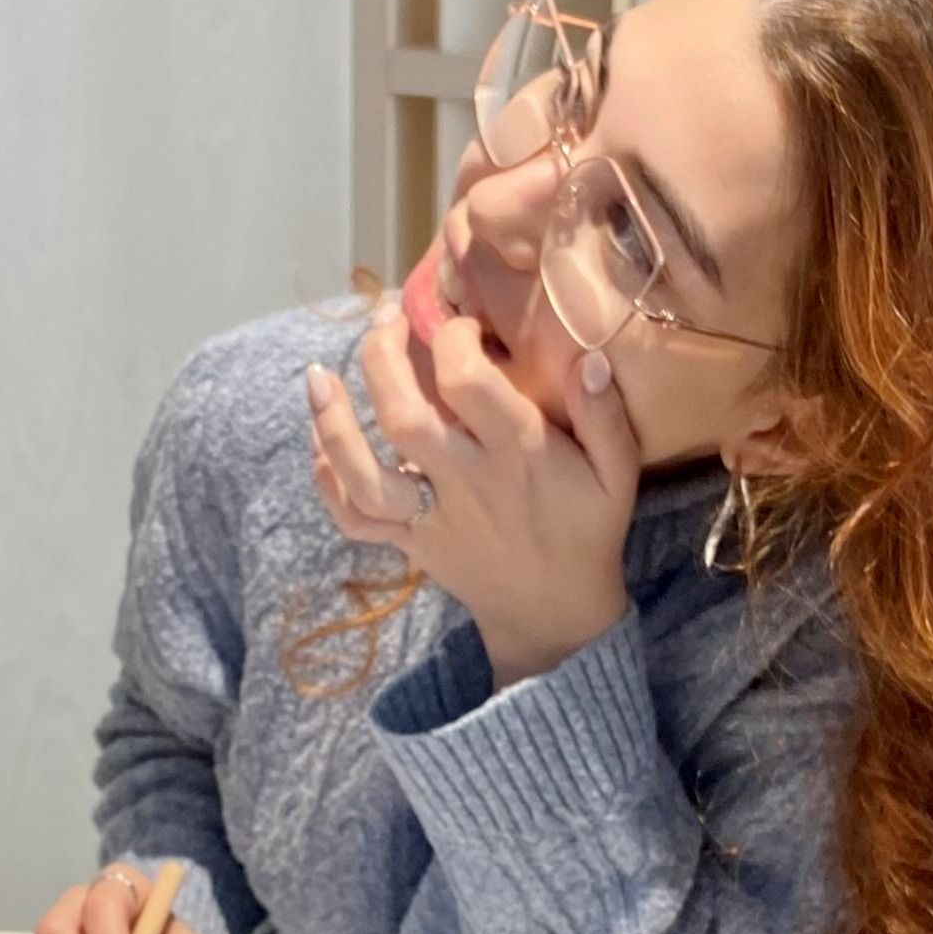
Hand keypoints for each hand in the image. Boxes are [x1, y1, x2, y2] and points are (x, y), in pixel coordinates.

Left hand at [306, 310, 638, 686]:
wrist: (555, 615)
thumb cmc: (586, 531)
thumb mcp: (616, 474)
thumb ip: (603, 415)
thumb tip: (587, 355)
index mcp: (519, 455)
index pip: (469, 383)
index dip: (452, 338)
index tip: (456, 321)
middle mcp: (467, 482)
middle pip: (404, 417)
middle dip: (381, 358)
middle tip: (384, 318)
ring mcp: (431, 518)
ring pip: (366, 474)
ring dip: (333, 425)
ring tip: (316, 375)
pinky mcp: (411, 544)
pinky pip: (357, 521)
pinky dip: (329, 486)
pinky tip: (317, 445)